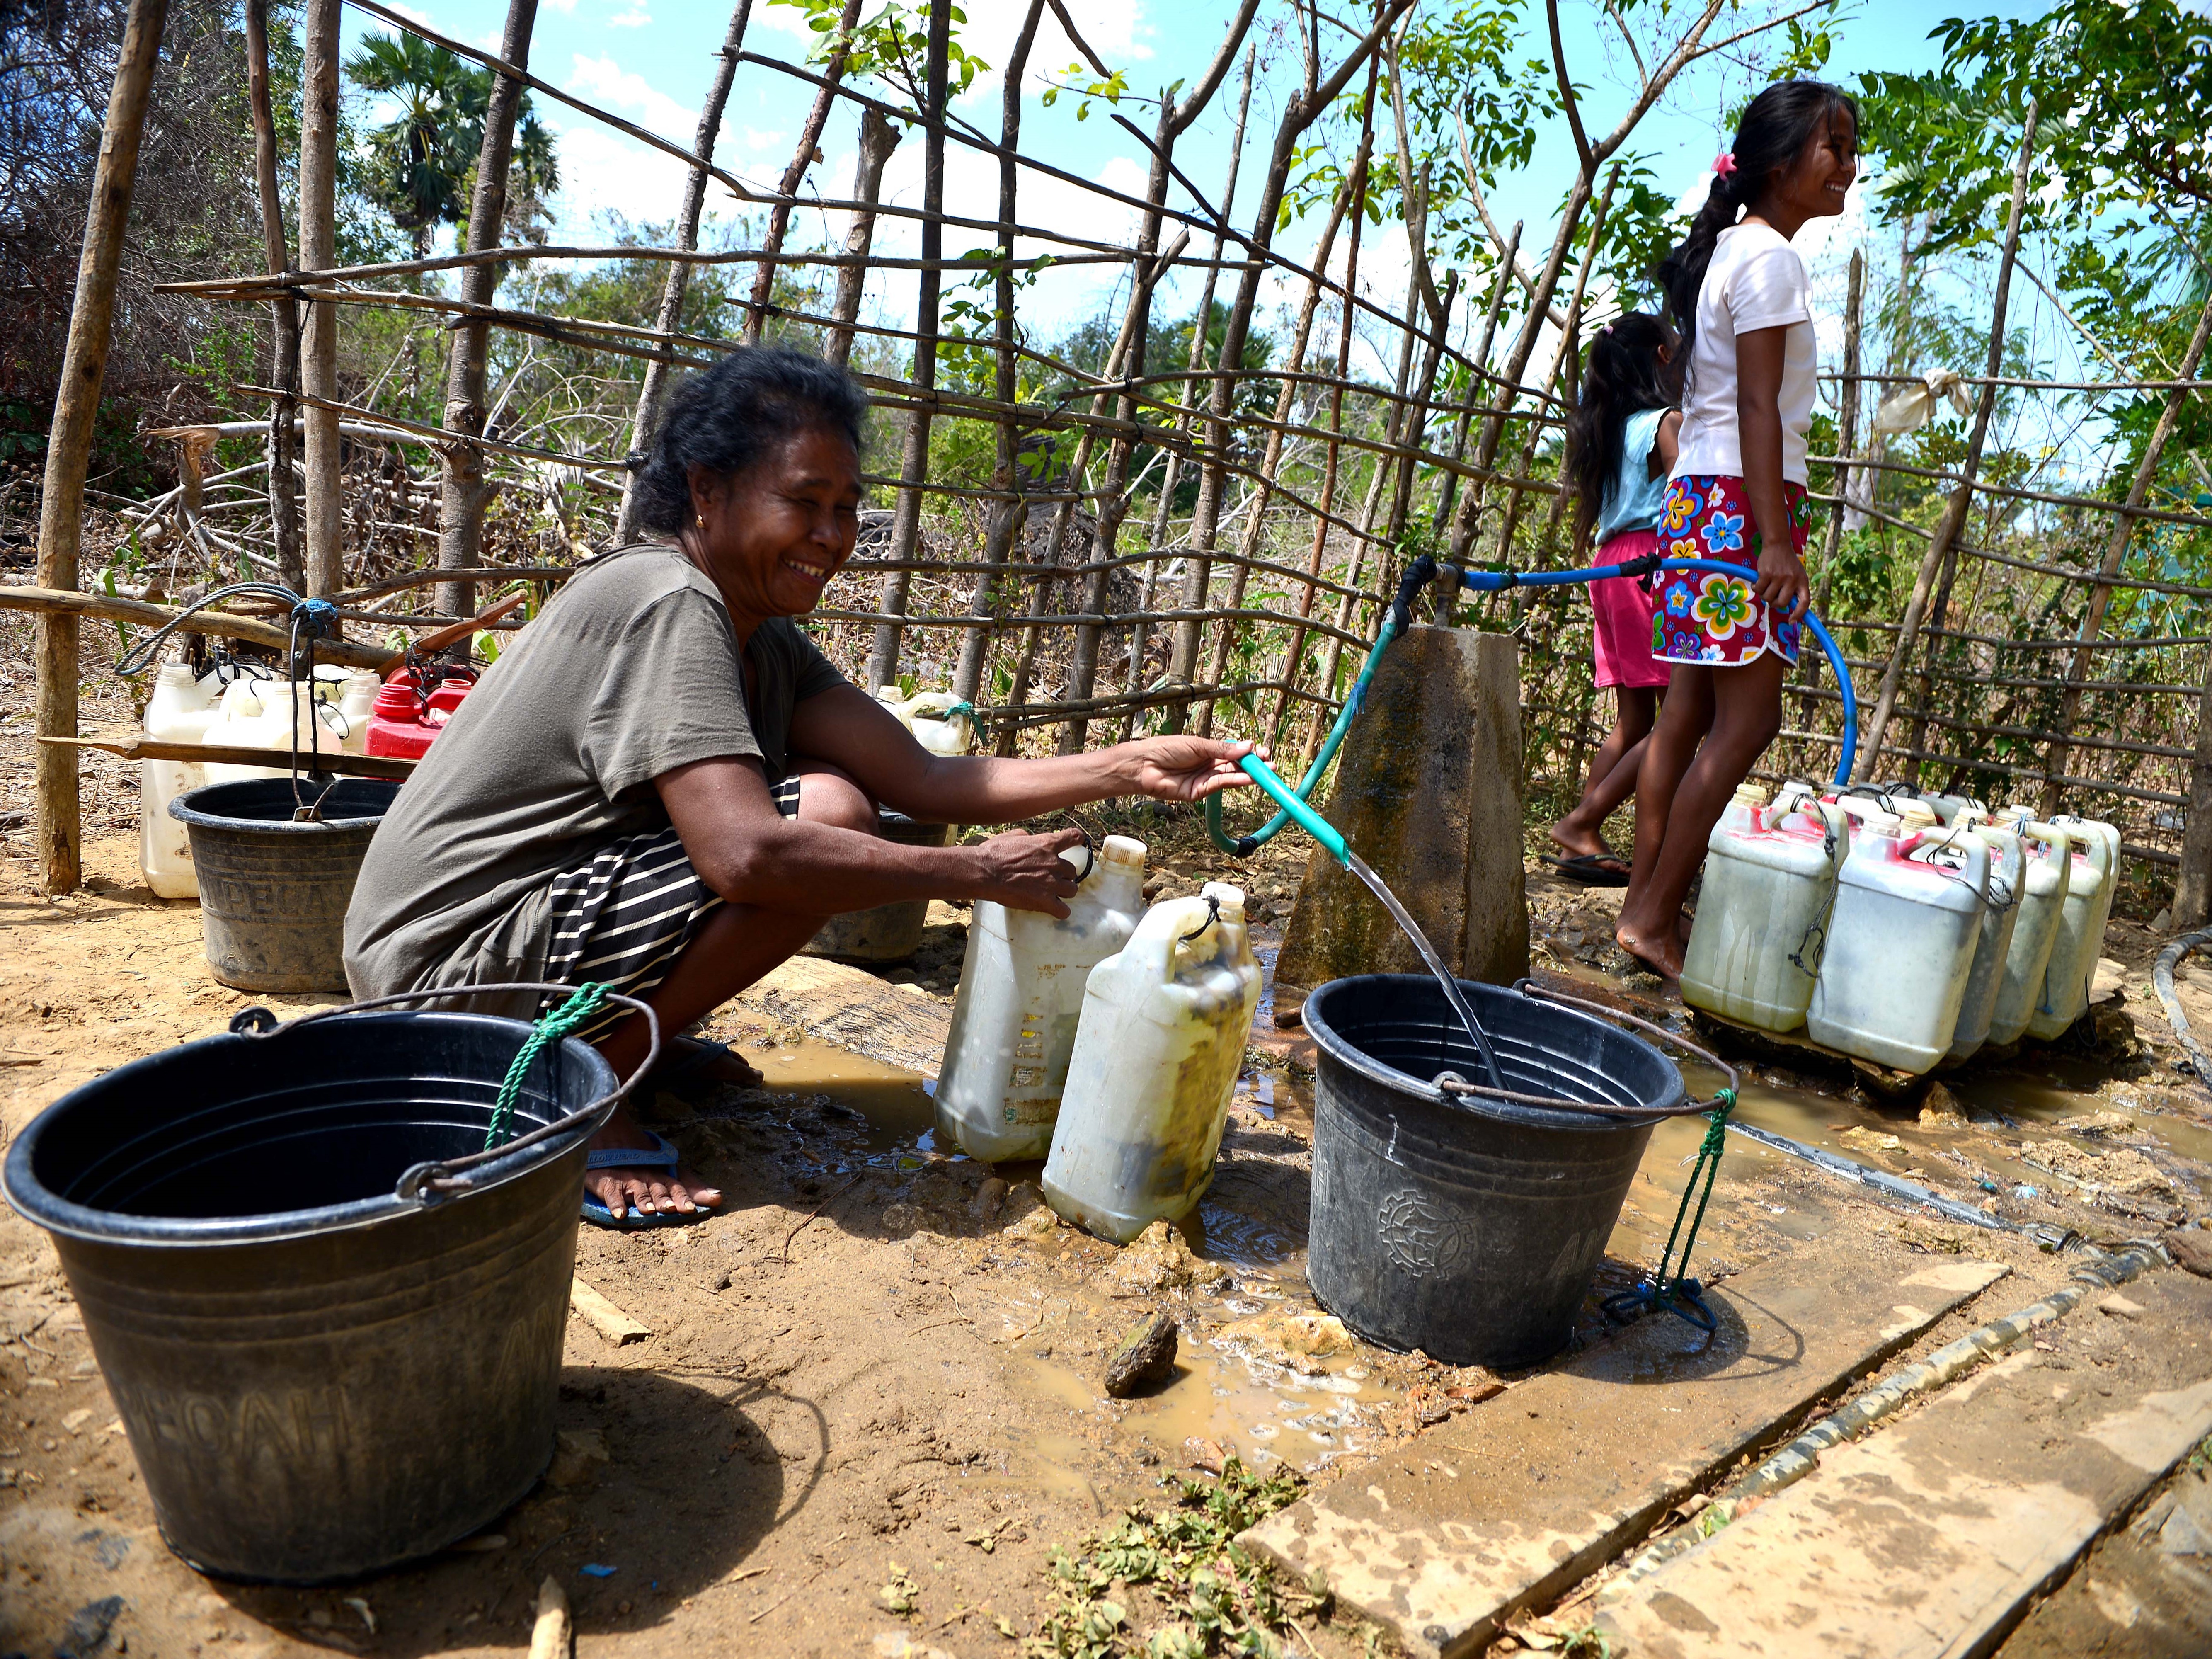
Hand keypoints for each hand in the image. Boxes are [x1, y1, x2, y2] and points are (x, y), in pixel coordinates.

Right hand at [968, 826, 1086, 916]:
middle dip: (1063, 875)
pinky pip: (1063, 911)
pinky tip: (1054, 909)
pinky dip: (1061, 911)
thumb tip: (1028, 838)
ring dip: (1064, 892)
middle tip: (1051, 878)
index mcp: (1047, 844)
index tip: (1077, 842)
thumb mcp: (1010, 836)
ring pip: (1072, 890)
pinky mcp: (1044, 901)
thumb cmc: (994, 853)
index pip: (1073, 837)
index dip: (1077, 839)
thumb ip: (1024, 836)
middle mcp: (1054, 863)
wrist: (986, 872)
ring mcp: (1051, 884)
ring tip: (1053, 894)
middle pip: (1072, 871)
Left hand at [1119, 736, 1261, 801]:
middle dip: (1253, 765)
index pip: (1233, 752)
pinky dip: (1236, 781)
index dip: (1248, 753)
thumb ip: (1222, 748)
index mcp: (1208, 750)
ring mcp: (1205, 779)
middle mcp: (1208, 765)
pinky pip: (1221, 786)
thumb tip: (1248, 746)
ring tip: (1266, 771)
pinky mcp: (1200, 792)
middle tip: (1270, 763)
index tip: (1263, 752)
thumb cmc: (1167, 748)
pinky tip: (1249, 778)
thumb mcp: (1198, 744)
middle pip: (1235, 765)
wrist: (1144, 765)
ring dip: (1249, 774)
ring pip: (1231, 776)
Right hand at [1753, 541, 1808, 619]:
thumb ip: (1795, 589)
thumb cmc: (1787, 563)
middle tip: (1772, 597)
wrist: (1778, 544)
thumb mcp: (1797, 575)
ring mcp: (1779, 577)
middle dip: (1774, 603)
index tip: (1792, 620)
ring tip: (1765, 586)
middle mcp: (1792, 580)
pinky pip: (1759, 589)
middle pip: (1782, 603)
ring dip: (1764, 595)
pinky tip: (1758, 582)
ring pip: (1768, 597)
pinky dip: (1756, 588)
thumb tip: (1790, 609)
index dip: (1799, 614)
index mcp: (1802, 581)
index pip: (1805, 602)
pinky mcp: (1766, 574)